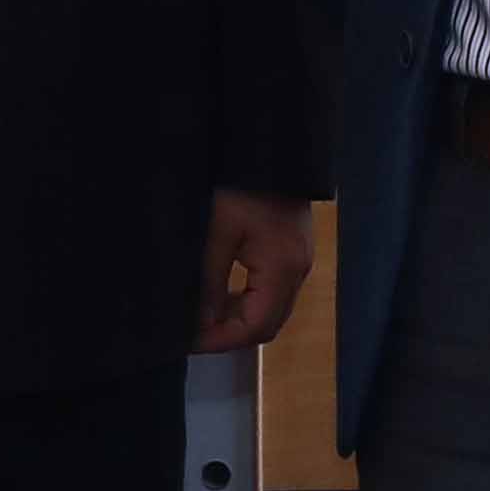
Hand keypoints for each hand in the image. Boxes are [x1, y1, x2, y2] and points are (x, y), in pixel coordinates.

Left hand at [195, 187, 314, 353]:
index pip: (255, 327)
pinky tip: (225, 295)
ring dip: (240, 320)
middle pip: (268, 325)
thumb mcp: (217, 233)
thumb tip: (200, 322)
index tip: (189, 342)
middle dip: (230, 335)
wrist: (270, 148)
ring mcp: (300, 263)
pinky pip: (275, 293)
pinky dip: (250, 303)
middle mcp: (298, 273)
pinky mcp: (295, 253)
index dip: (220, 340)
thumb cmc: (241, 187)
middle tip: (194, 333)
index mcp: (282, 270)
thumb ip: (209, 282)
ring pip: (273, 312)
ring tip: (204, 316)